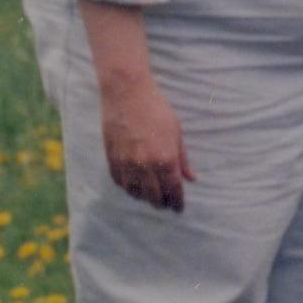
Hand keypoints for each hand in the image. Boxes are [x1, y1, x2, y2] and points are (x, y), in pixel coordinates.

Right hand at [97, 73, 191, 212]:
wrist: (127, 93)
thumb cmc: (157, 109)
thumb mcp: (177, 133)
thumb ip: (183, 158)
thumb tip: (191, 178)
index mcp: (165, 159)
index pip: (173, 190)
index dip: (177, 202)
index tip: (179, 208)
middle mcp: (145, 165)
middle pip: (154, 196)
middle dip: (161, 203)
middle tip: (165, 205)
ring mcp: (126, 163)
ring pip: (134, 192)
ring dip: (143, 198)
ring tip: (150, 197)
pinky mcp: (111, 157)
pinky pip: (119, 181)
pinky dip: (127, 188)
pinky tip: (133, 187)